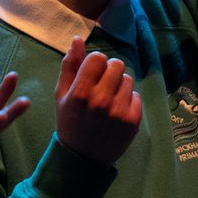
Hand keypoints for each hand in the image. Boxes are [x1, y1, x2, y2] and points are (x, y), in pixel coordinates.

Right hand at [54, 36, 142, 166]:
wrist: (83, 157)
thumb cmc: (69, 122)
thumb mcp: (61, 95)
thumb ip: (70, 66)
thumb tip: (78, 39)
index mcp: (80, 92)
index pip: (98, 57)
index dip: (95, 63)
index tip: (91, 74)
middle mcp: (101, 100)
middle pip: (116, 64)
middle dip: (109, 72)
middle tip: (101, 86)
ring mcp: (119, 110)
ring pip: (128, 79)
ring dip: (119, 85)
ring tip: (109, 100)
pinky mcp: (133, 120)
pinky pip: (136, 95)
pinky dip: (127, 100)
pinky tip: (117, 112)